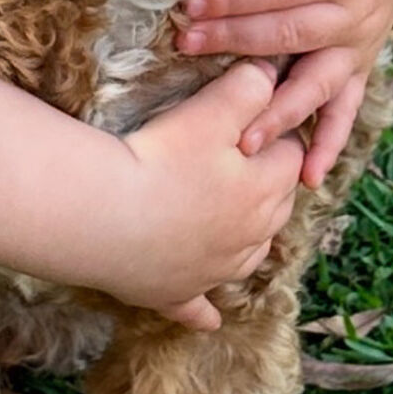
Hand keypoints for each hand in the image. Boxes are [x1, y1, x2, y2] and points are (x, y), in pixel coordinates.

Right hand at [105, 63, 304, 332]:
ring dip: (246, 240)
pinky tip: (210, 319)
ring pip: (247, 256)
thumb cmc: (158, 157)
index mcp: (262, 191)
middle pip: (276, 207)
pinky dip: (204, 310)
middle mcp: (248, 238)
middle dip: (267, 183)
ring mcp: (212, 271)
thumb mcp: (211, 109)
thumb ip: (248, 87)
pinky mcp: (174, 293)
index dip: (276, 134)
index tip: (254, 122)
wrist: (102, 215)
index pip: (290, 156)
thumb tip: (270, 73)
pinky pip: (196, 307)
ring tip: (232, 222)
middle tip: (241, 160)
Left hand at [177, 0, 392, 188]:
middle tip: (186, 48)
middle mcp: (355, 15)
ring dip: (279, 113)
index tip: (191, 5)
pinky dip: (329, 144)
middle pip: (287, 37)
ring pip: (315, 86)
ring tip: (246, 141)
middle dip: (235, 44)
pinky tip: (310, 178)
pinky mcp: (356, 65)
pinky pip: (345, 110)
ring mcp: (357, 47)